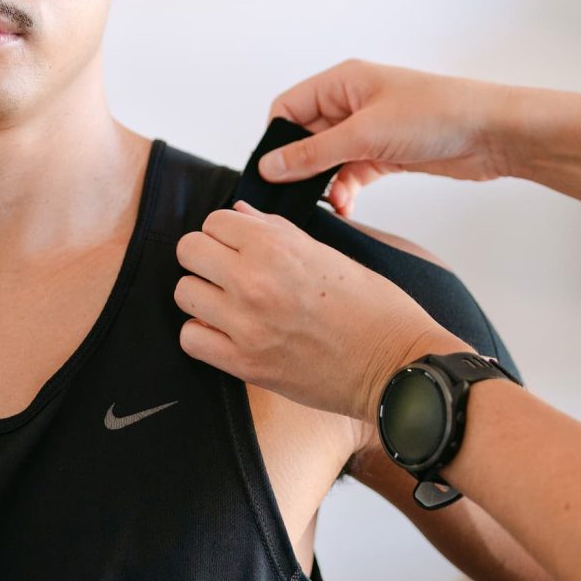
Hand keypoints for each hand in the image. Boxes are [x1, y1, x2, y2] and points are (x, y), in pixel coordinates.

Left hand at [175, 206, 443, 421]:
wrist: (396, 365)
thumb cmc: (374, 308)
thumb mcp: (329, 254)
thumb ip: (275, 231)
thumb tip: (239, 215)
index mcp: (277, 246)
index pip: (214, 221)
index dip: (227, 232)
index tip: (239, 245)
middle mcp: (254, 281)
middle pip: (189, 251)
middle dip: (207, 258)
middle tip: (228, 271)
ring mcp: (246, 324)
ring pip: (184, 293)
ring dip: (203, 296)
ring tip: (231, 303)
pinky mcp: (245, 364)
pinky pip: (191, 338)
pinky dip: (204, 334)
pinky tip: (229, 332)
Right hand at [258, 61, 506, 219]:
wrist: (491, 133)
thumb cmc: (436, 114)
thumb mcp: (366, 134)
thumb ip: (314, 153)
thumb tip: (271, 165)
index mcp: (343, 82)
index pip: (289, 107)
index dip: (276, 139)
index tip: (271, 173)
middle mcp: (352, 102)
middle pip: (306, 136)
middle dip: (300, 167)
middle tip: (292, 197)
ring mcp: (370, 129)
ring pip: (329, 159)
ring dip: (324, 183)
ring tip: (329, 204)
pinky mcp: (386, 154)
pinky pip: (352, 173)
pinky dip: (346, 190)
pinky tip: (346, 206)